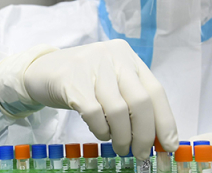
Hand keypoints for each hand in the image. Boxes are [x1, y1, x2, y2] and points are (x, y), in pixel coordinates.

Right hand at [0, 40, 177, 159]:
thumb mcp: (112, 82)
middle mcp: (113, 57)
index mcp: (128, 57)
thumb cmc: (83, 81)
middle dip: (145, 135)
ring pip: (119, 111)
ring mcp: (92, 67)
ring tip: (121, 147)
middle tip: (141, 154)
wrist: (42, 70)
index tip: (169, 146)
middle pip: (141, 102)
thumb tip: (157, 137)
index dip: (165, 121)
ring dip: (123, 137)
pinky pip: (95, 114)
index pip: (155, 91)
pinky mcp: (71, 81)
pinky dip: (101, 131)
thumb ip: (133, 102)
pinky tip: (101, 134)